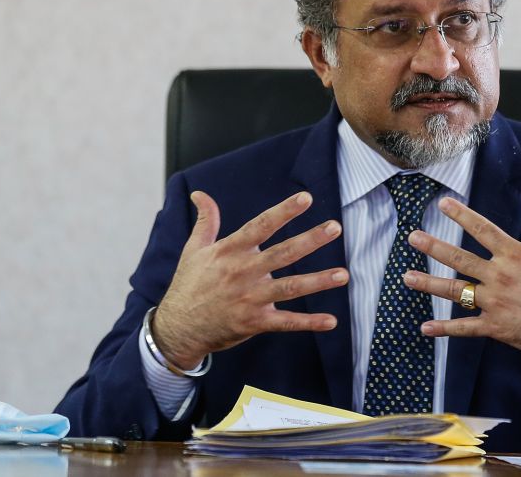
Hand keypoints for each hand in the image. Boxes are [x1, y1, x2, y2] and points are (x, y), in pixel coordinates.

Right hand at [151, 190, 346, 368]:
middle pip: (282, 253)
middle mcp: (243, 273)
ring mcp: (250, 298)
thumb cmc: (188, 285)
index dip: (283, 212)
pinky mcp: (255, 322)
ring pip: (290, 287)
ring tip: (344, 274)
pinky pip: (286, 322)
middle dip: (310, 240)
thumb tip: (199, 193)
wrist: (177, 328)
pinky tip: (331, 321)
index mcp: (230, 251)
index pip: (261, 226)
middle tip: (335, 228)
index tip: (306, 198)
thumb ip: (206, 220)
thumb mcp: (193, 249)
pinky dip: (309, 323)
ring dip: (318, 281)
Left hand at [403, 195, 520, 370]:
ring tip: (406, 278)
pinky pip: (465, 328)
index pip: (483, 229)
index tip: (443, 204)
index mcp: (516, 256)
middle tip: (412, 237)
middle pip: (460, 258)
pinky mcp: (496, 327)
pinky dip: (444, 329)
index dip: (462, 215)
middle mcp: (501, 277)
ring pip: (456, 291)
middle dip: (434, 247)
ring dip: (429, 284)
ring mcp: (496, 303)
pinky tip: (425, 328)